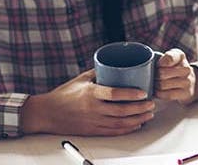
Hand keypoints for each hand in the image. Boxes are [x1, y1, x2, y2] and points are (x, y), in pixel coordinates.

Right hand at [21, 69, 155, 135]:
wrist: (47, 114)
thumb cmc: (62, 95)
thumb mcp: (80, 79)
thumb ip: (98, 73)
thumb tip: (115, 66)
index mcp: (90, 94)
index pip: (114, 94)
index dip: (131, 94)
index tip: (143, 92)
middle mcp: (93, 109)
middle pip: (121, 111)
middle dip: (140, 108)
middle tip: (151, 103)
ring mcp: (93, 122)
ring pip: (120, 123)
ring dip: (137, 119)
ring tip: (148, 114)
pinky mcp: (93, 131)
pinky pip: (113, 132)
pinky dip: (127, 129)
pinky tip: (136, 125)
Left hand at [155, 48, 197, 103]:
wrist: (189, 81)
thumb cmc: (171, 68)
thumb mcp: (167, 58)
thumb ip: (158, 57)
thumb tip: (145, 65)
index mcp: (180, 56)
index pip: (168, 58)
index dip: (159, 63)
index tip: (157, 65)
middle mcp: (186, 68)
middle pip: (162, 73)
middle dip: (154, 76)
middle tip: (153, 77)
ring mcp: (188, 81)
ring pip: (163, 85)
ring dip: (156, 85)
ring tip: (154, 84)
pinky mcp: (186, 93)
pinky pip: (168, 95)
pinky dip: (159, 94)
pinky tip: (158, 91)